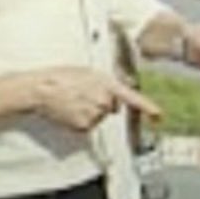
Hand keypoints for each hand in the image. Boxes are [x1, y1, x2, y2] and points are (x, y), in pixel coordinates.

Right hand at [33, 66, 161, 131]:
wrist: (40, 89)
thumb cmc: (62, 77)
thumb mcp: (89, 71)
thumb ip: (109, 80)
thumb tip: (125, 85)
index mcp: (106, 85)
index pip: (132, 98)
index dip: (148, 108)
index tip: (159, 116)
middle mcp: (103, 101)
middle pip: (111, 106)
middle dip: (102, 101)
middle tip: (83, 93)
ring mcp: (93, 115)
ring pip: (99, 116)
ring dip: (89, 109)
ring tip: (74, 100)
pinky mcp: (83, 127)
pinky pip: (88, 125)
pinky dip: (81, 119)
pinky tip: (70, 109)